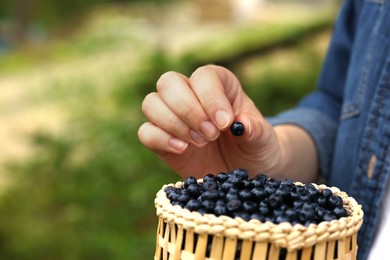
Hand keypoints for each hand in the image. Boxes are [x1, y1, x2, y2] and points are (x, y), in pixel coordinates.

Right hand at [138, 65, 284, 178]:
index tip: (224, 123)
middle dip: (188, 109)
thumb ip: (255, 131)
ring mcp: (174, 117)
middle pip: (169, 82)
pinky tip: (183, 150)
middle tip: (210, 135)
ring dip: (173, 124)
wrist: (244, 172)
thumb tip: (242, 125)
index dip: (210, 97)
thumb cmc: (256, 148)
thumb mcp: (263, 140)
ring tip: (200, 143)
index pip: (204, 76)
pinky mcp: (162, 140)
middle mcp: (192, 95)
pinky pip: (145, 132)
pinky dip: (160, 140)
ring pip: (151, 103)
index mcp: (219, 85)